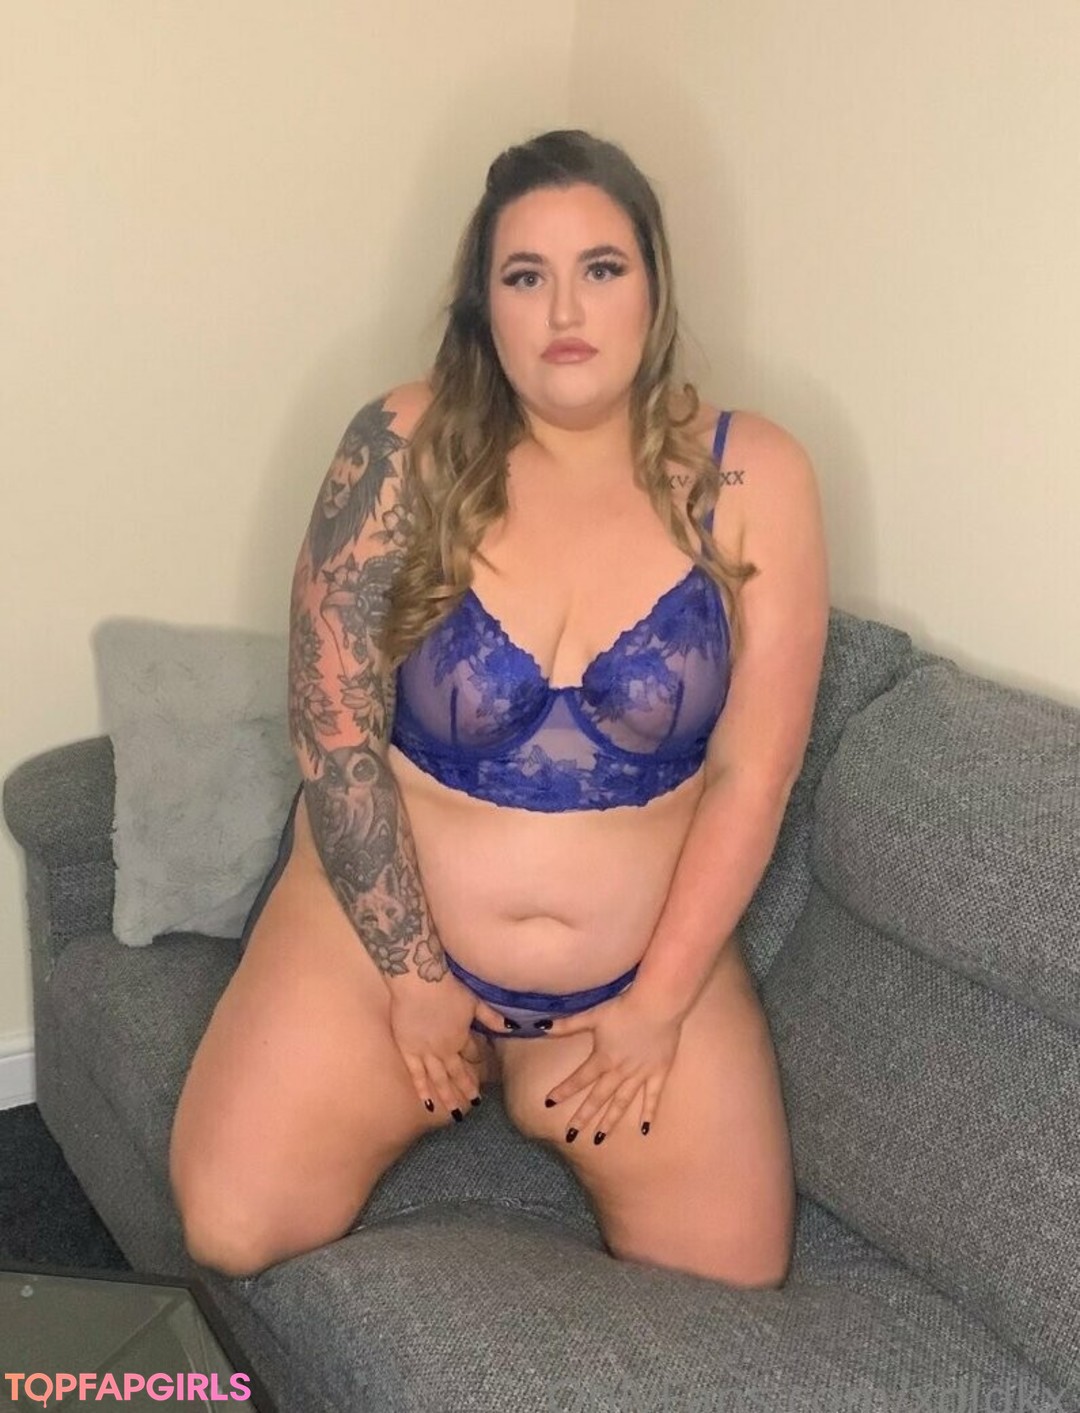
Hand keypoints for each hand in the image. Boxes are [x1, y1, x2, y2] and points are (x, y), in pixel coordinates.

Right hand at [387, 974, 507, 1119]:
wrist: (418, 982)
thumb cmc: (447, 988)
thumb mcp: (474, 1001)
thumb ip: (491, 1017)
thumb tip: (511, 1026)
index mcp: (461, 1037)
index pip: (473, 1053)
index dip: (478, 1060)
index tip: (482, 1070)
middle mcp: (445, 1050)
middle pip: (457, 1073)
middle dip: (467, 1088)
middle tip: (475, 1102)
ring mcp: (425, 1053)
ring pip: (439, 1079)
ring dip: (448, 1096)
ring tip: (456, 1113)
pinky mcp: (408, 1051)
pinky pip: (416, 1075)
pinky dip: (422, 1090)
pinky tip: (428, 1104)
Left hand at [542, 989, 682, 1142]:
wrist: (658, 1005)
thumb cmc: (625, 1008)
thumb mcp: (593, 1015)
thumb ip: (567, 1024)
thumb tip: (541, 1026)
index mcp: (603, 1059)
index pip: (578, 1079)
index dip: (563, 1091)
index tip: (549, 1103)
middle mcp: (619, 1072)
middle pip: (598, 1098)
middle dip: (583, 1117)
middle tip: (571, 1135)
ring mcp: (639, 1075)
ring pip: (622, 1103)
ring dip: (610, 1121)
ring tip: (600, 1138)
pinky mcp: (658, 1073)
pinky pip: (652, 1097)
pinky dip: (648, 1113)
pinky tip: (644, 1130)